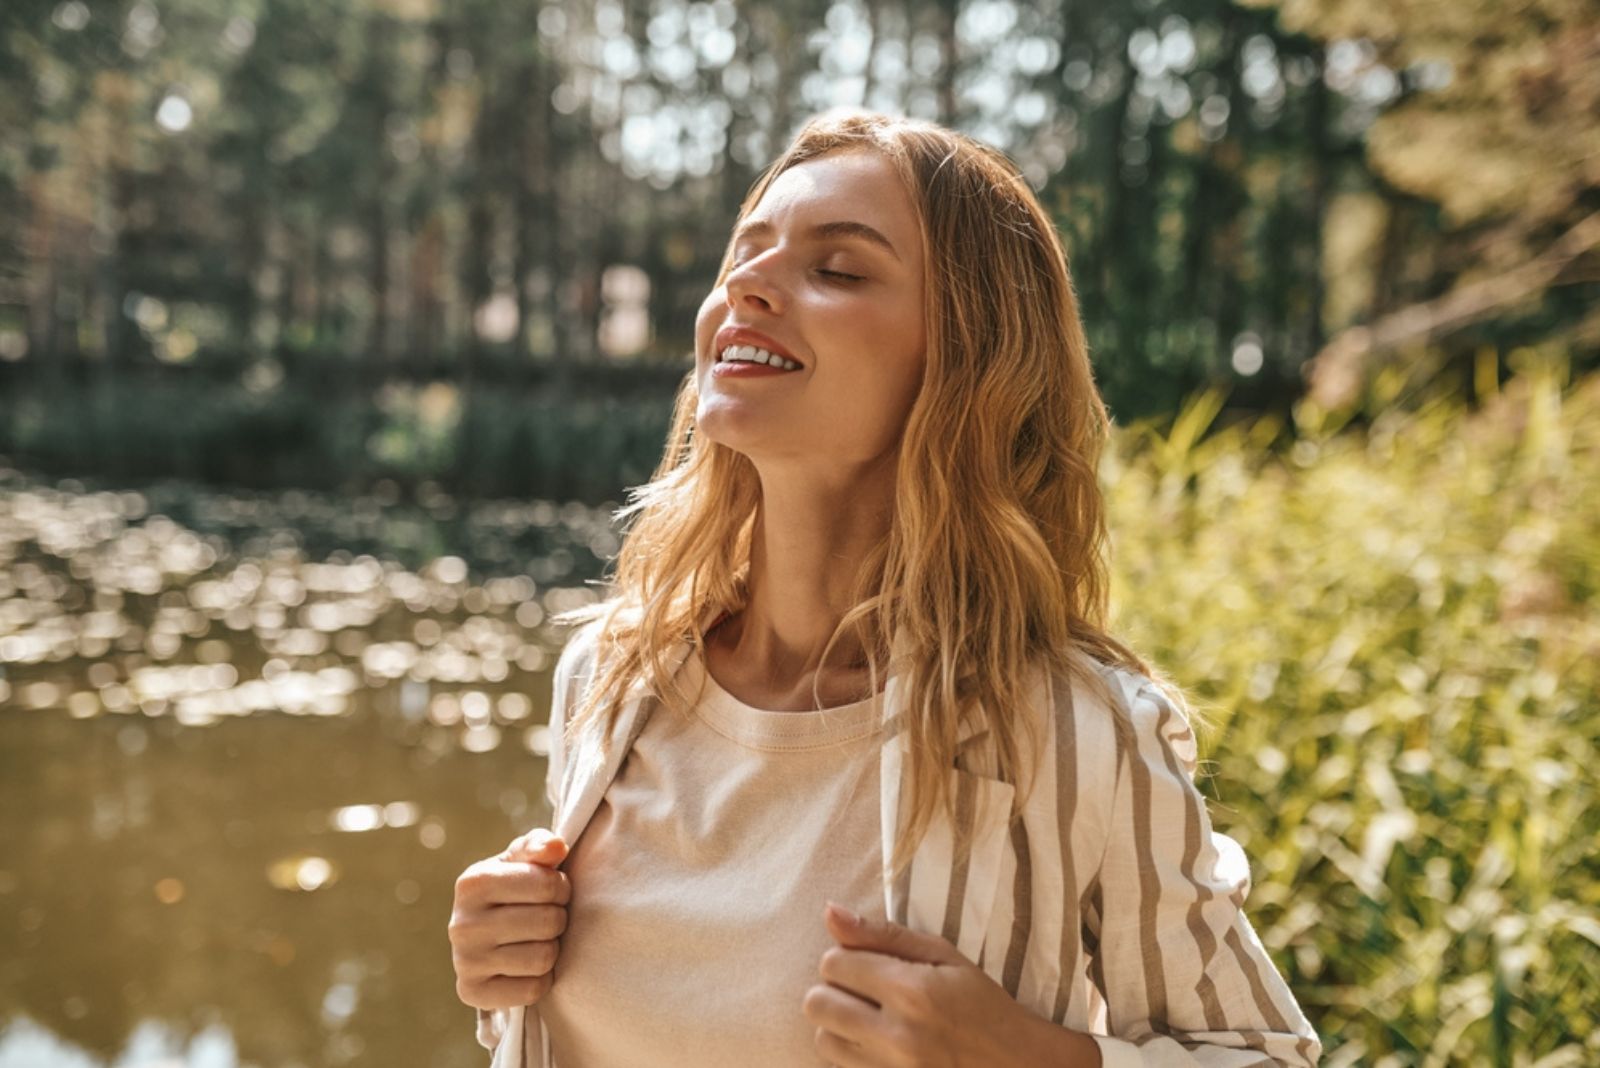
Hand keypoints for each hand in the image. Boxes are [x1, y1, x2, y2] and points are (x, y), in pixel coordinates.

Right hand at [448, 829, 570, 1009]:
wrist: (486, 933)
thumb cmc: (514, 887)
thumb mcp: (524, 859)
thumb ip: (541, 845)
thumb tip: (557, 847)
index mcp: (472, 882)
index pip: (547, 885)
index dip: (561, 888)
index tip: (553, 890)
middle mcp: (461, 924)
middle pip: (548, 922)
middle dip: (558, 918)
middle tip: (547, 917)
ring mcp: (464, 962)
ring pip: (542, 958)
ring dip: (551, 949)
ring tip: (536, 939)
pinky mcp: (472, 993)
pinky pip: (532, 990)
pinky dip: (540, 980)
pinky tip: (526, 967)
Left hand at [802, 902, 1099, 1067]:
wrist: (1016, 1065)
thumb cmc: (982, 1004)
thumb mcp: (943, 956)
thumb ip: (883, 934)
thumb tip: (829, 911)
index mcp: (910, 991)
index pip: (833, 962)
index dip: (845, 956)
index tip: (869, 963)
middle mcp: (895, 1035)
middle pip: (817, 1003)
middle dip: (834, 989)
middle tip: (865, 991)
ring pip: (823, 1040)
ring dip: (838, 1025)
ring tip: (870, 1019)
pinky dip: (850, 1053)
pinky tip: (877, 1045)